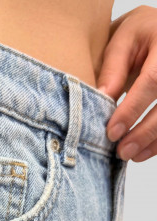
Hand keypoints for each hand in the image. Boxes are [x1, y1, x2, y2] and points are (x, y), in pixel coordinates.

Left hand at [97, 5, 156, 161]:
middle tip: (122, 151)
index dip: (132, 109)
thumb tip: (100, 102)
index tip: (113, 132)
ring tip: (131, 155)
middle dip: (145, 132)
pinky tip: (143, 152)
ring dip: (153, 140)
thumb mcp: (121, 40)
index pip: (152, 81)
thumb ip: (112, 70)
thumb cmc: (138, 34)